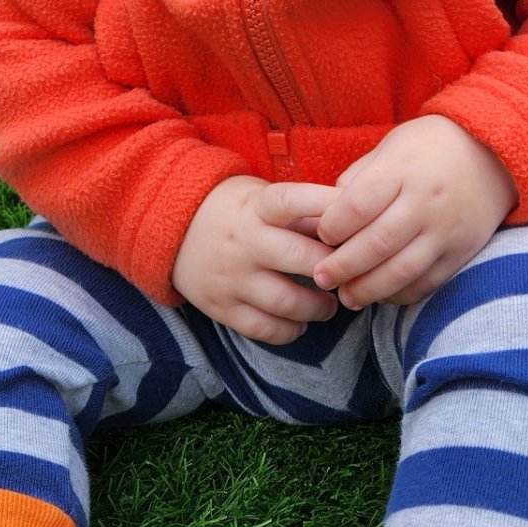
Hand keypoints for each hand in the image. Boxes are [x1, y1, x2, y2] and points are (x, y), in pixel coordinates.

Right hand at [172, 175, 343, 343]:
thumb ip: (301, 211)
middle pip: (299, 258)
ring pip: (286, 302)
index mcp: (256, 207)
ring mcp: (232, 278)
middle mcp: (244, 242)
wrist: (170, 229)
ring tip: (328, 304)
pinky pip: (264, 329)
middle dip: (334, 269)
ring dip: (319, 308)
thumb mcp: (261, 196)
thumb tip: (351, 223)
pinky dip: (290, 331)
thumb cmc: (234, 210)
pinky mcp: (222, 308)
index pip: (294, 200)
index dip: (328, 206)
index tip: (358, 217)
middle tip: (349, 274)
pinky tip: (300, 322)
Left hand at [309, 115, 516, 309]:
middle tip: (322, 277)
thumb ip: (359, 179)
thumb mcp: (391, 146)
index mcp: (401, 170)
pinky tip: (380, 295)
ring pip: (401, 270)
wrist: (493, 154)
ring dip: (368, 289)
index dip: (333, 226)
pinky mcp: (461, 252)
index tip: (321, 236)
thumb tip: (328, 213)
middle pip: (377, 243)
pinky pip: (427, 282)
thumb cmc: (430, 148)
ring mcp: (446, 230)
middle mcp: (424, 202)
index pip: (358, 205)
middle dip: (343, 266)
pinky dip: (400, 294)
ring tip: (346, 297)